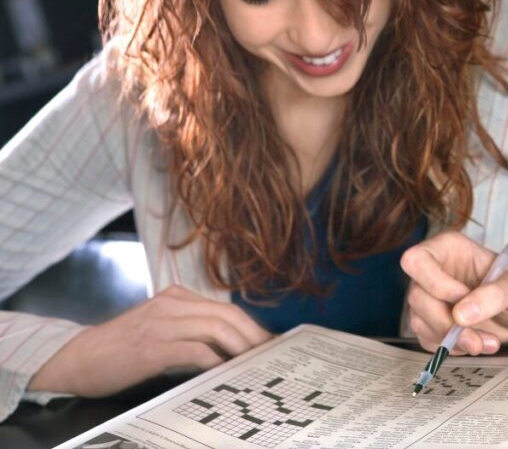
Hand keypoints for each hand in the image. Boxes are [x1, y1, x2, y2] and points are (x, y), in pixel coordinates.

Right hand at [28, 285, 271, 396]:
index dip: (250, 326)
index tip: (269, 343)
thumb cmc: (121, 349)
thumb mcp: (159, 328)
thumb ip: (190, 330)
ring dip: (240, 346)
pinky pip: (194, 349)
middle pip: (227, 314)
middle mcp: (171, 304)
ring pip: (215, 327)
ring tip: (254, 363)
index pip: (225, 308)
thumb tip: (229, 347)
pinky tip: (225, 371)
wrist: (77, 359)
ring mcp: (162, 324)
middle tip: (270, 354)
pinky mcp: (152, 347)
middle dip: (253, 335)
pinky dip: (214, 359)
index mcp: (176, 297)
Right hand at [401, 231, 507, 354]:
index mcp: (451, 249)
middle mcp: (436, 271)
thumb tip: (462, 314)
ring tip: (487, 343)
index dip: (434, 282)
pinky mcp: (434, 323)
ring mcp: (432, 298)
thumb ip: (495, 295)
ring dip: (452, 340)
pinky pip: (427, 339)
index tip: (462, 298)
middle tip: (477, 339)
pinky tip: (476, 345)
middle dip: (446, 323)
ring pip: (420, 321)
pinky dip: (451, 348)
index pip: (417, 259)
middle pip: (417, 296)